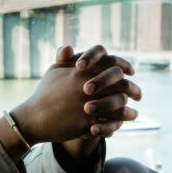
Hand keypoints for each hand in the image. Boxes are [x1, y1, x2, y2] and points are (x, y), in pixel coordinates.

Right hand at [12, 44, 138, 143]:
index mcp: (83, 72)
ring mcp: (88, 105)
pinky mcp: (86, 124)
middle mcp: (88, 87)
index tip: (131, 72)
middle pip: (121, 84)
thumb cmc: (44, 93)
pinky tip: (121, 125)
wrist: (33, 118)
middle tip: (138, 95)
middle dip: (133, 90)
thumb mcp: (53, 71)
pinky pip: (109, 123)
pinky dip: (117, 125)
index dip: (125, 66)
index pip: (112, 63)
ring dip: (129, 110)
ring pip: (119, 105)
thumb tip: (71, 47)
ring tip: (134, 113)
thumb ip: (65, 58)